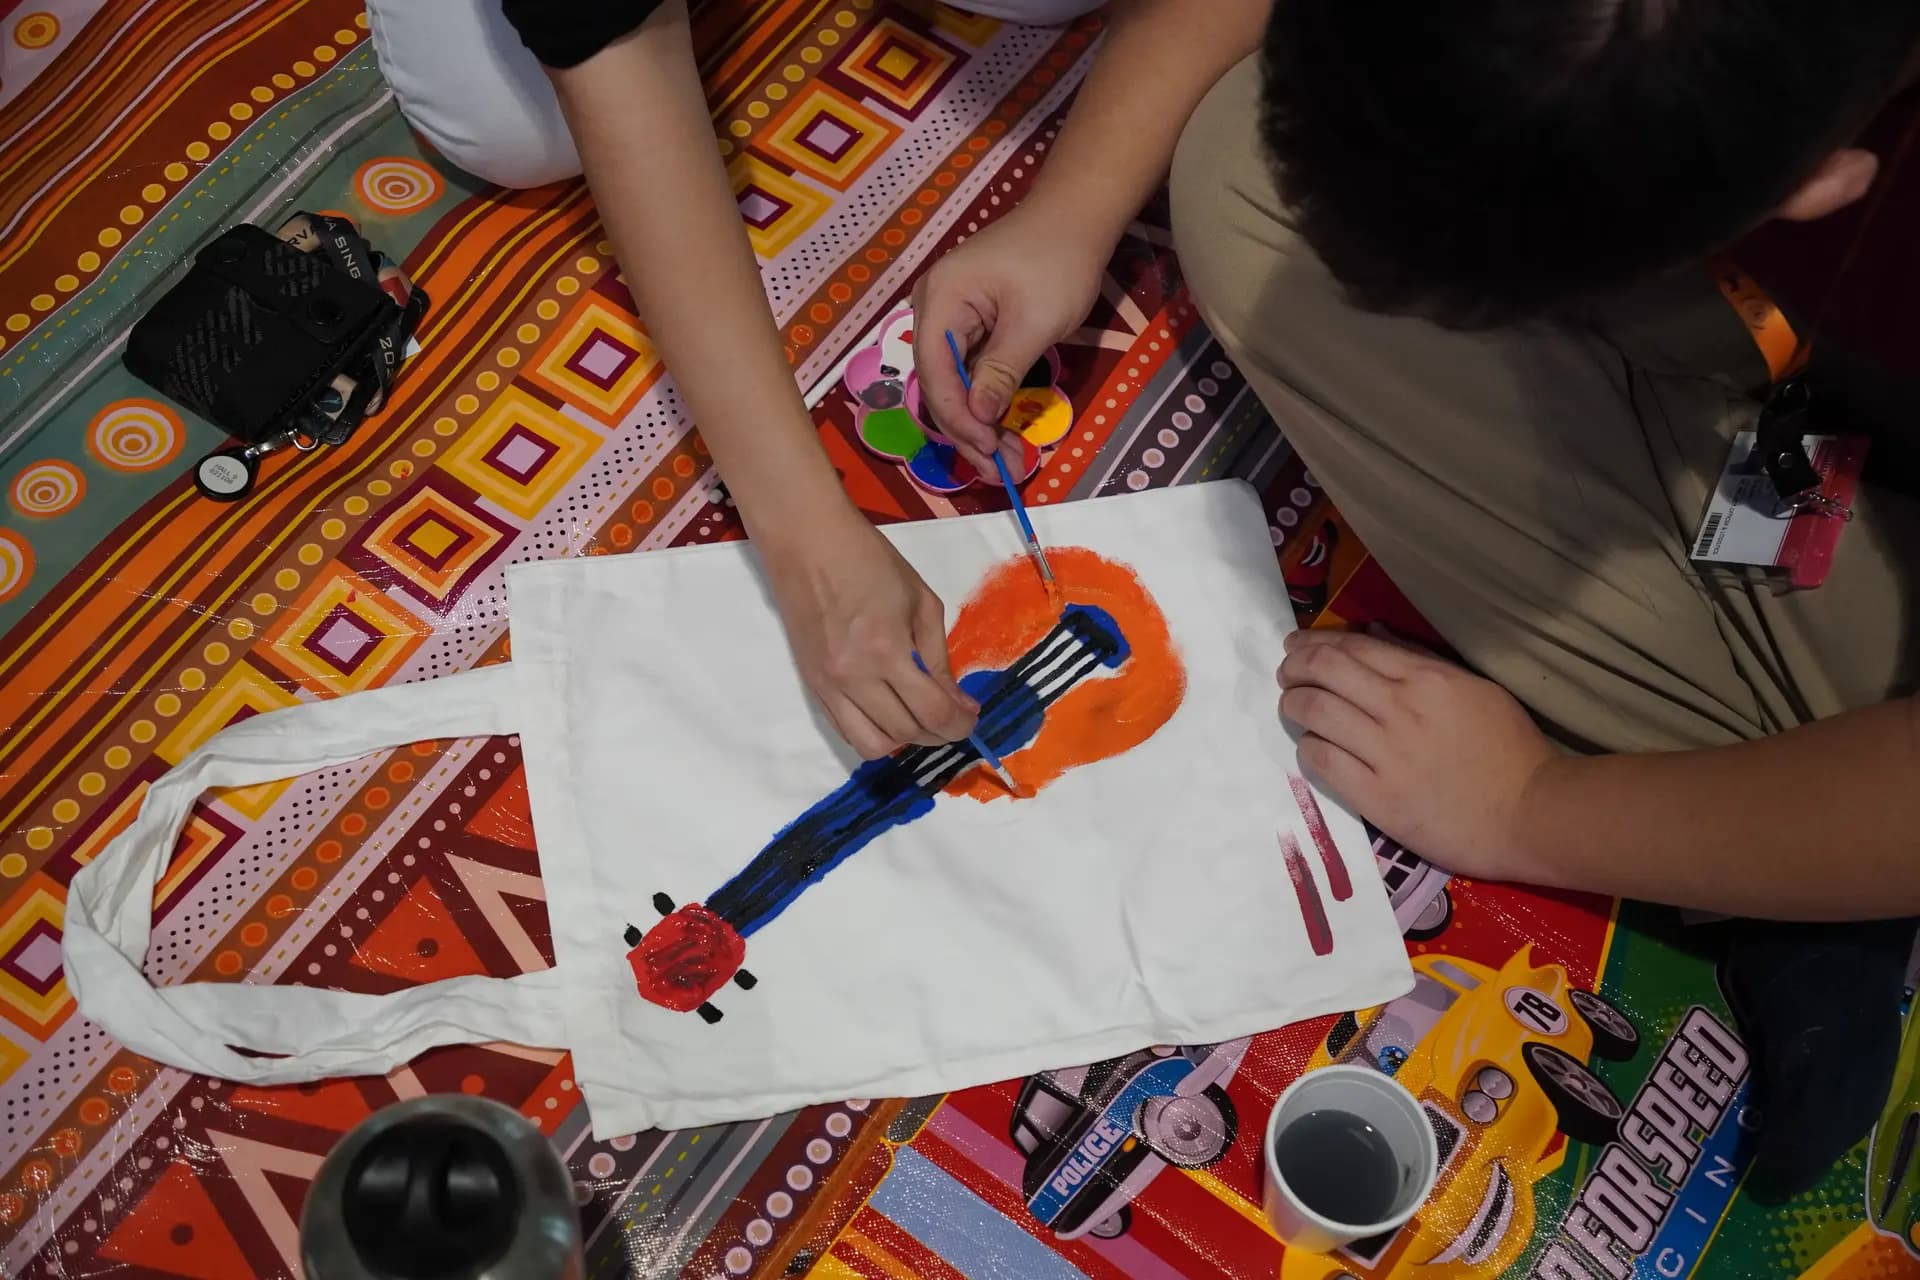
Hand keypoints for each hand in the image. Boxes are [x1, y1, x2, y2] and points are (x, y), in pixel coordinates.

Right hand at [760, 509, 978, 758]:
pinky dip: (874, 733)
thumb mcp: (921, 601)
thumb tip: (958, 701)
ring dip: (904, 740)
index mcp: (886, 650)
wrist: (808, 544)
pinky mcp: (812, 686)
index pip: (932, 712)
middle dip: (939, 733)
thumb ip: (939, 657)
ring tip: (920, 718)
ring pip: (871, 745)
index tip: (971, 715)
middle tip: (953, 715)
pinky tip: (890, 714)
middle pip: (905, 733)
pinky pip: (845, 731)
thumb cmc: (870, 561)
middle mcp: (854, 677)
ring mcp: (828, 686)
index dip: (961, 724)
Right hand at [912, 207, 1107, 471]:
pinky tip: (1004, 428)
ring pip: (954, 382)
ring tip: (1006, 459)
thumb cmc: (1058, 262)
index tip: (987, 452)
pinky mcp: (969, 322)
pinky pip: (969, 369)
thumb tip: (979, 417)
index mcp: (940, 301)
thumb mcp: (1034, 323)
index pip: (936, 374)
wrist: (1075, 217)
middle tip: (999, 470)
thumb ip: (1001, 372)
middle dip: (968, 430)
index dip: (958, 419)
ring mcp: (948, 315)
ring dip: (978, 421)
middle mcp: (932, 308)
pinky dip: (986, 399)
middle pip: (939, 383)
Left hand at [1277, 627, 1559, 880]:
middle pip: (1325, 672)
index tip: (1297, 646)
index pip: (1354, 647)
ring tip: (1291, 706)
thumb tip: (1373, 633)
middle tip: (1285, 672)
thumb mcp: (1474, 690)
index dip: (1315, 644)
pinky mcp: (1377, 797)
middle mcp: (1400, 708)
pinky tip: (1311, 747)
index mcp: (1427, 678)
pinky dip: (1308, 748)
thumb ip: (1421, 660)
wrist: (1531, 814)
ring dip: (1293, 704)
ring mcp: (1386, 753)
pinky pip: (1323, 761)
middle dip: (1295, 667)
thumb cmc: (1510, 750)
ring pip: (1315, 712)